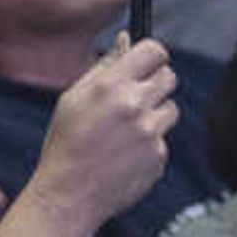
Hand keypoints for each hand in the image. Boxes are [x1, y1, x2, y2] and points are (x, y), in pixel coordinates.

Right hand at [24, 28, 180, 222]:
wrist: (68, 197)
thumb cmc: (66, 144)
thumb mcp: (74, 99)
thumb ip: (104, 67)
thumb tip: (126, 40)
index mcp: (111, 85)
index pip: (154, 51)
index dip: (154, 55)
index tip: (149, 62)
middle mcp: (134, 106)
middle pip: (169, 77)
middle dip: (156, 83)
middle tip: (136, 99)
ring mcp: (149, 133)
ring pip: (171, 109)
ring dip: (155, 116)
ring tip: (125, 134)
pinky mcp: (158, 156)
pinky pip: (163, 140)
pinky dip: (149, 145)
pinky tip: (124, 156)